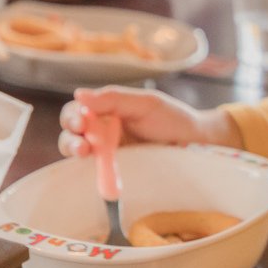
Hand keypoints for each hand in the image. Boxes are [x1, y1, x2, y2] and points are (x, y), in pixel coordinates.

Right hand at [58, 86, 241, 157]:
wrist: (197, 144)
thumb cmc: (173, 119)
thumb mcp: (146, 103)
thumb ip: (115, 98)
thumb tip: (79, 94)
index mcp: (106, 112)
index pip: (77, 112)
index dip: (72, 117)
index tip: (80, 123)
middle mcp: (101, 133)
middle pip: (72, 134)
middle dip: (70, 138)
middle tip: (81, 144)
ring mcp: (107, 154)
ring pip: (78, 154)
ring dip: (74, 152)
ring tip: (83, 153)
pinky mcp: (114, 173)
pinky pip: (94, 173)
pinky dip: (89, 172)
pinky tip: (93, 171)